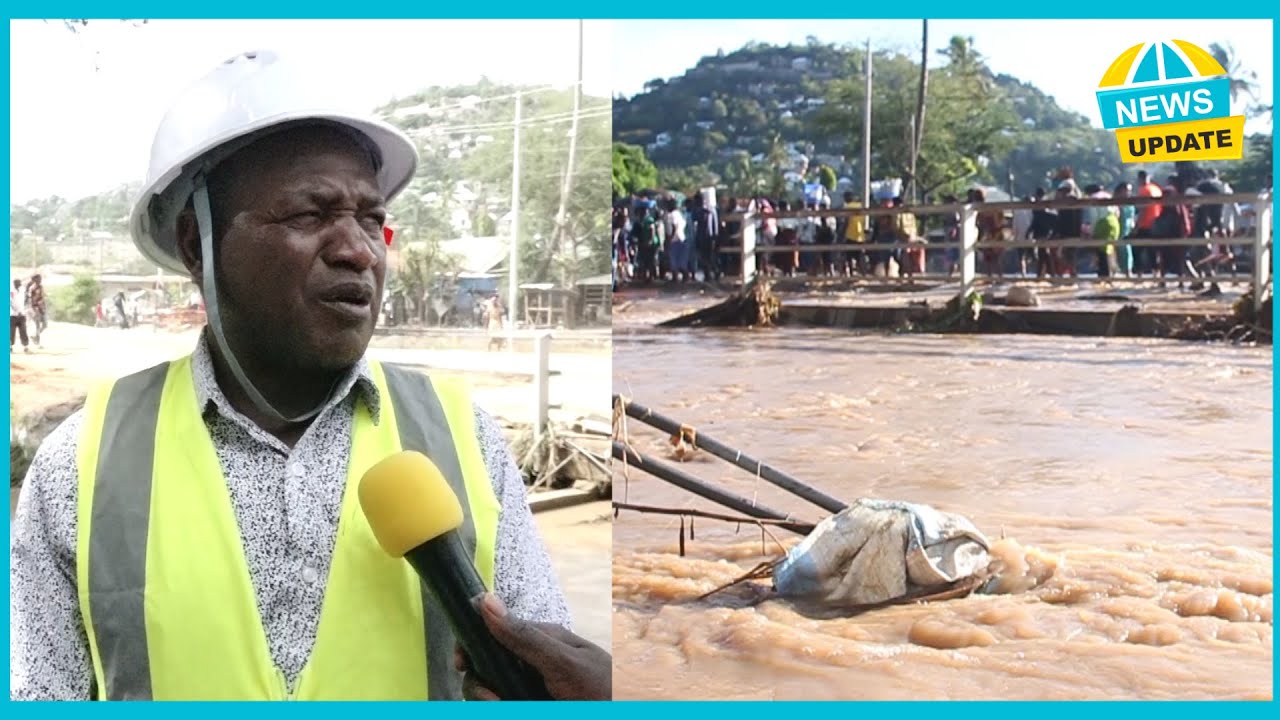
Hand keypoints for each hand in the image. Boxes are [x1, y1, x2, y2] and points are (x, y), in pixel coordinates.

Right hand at [454, 593, 611, 700]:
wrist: (624, 708)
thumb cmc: (602, 686)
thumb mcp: (562, 660)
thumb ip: (524, 636)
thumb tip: (485, 601)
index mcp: (538, 641)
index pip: (489, 635)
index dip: (470, 649)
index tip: (462, 663)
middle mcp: (530, 663)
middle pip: (485, 670)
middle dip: (480, 687)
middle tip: (494, 700)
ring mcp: (531, 688)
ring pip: (492, 693)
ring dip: (492, 701)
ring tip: (505, 705)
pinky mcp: (530, 700)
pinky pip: (506, 702)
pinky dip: (502, 704)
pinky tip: (510, 706)